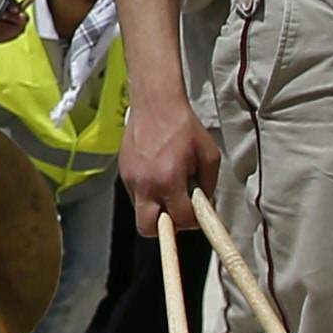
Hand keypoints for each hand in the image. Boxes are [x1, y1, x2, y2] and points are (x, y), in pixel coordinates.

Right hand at [117, 80, 213, 227]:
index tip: (197, 214)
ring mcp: (131, 179)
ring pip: (140, 211)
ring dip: (156, 206)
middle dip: (164, 228)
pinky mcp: (123, 172)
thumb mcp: (209, 155)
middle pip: (148, 229)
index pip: (181, 220)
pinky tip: (157, 173)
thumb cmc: (184, 126)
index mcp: (169, 181)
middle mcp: (146, 185)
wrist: (156, 103)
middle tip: (176, 212)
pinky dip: (147, 191)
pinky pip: (135, 194)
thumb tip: (204, 204)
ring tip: (167, 186)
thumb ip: (208, 185)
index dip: (193, 221)